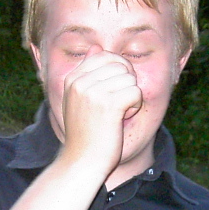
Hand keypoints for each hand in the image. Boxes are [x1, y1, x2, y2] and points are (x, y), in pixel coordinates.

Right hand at [57, 50, 142, 178]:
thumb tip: (96, 48)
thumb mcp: (78, 99)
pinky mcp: (109, 104)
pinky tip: (121, 119)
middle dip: (125, 84)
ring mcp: (93, 92)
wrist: (82, 161)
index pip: (105, 55)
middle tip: (117, 105)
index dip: (118, 71)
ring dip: (130, 97)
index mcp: (72, 78)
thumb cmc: (84, 133)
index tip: (114, 91)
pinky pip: (135, 92)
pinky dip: (134, 107)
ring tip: (117, 114)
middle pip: (120, 65)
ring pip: (130, 79)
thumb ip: (87, 73)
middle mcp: (80, 82)